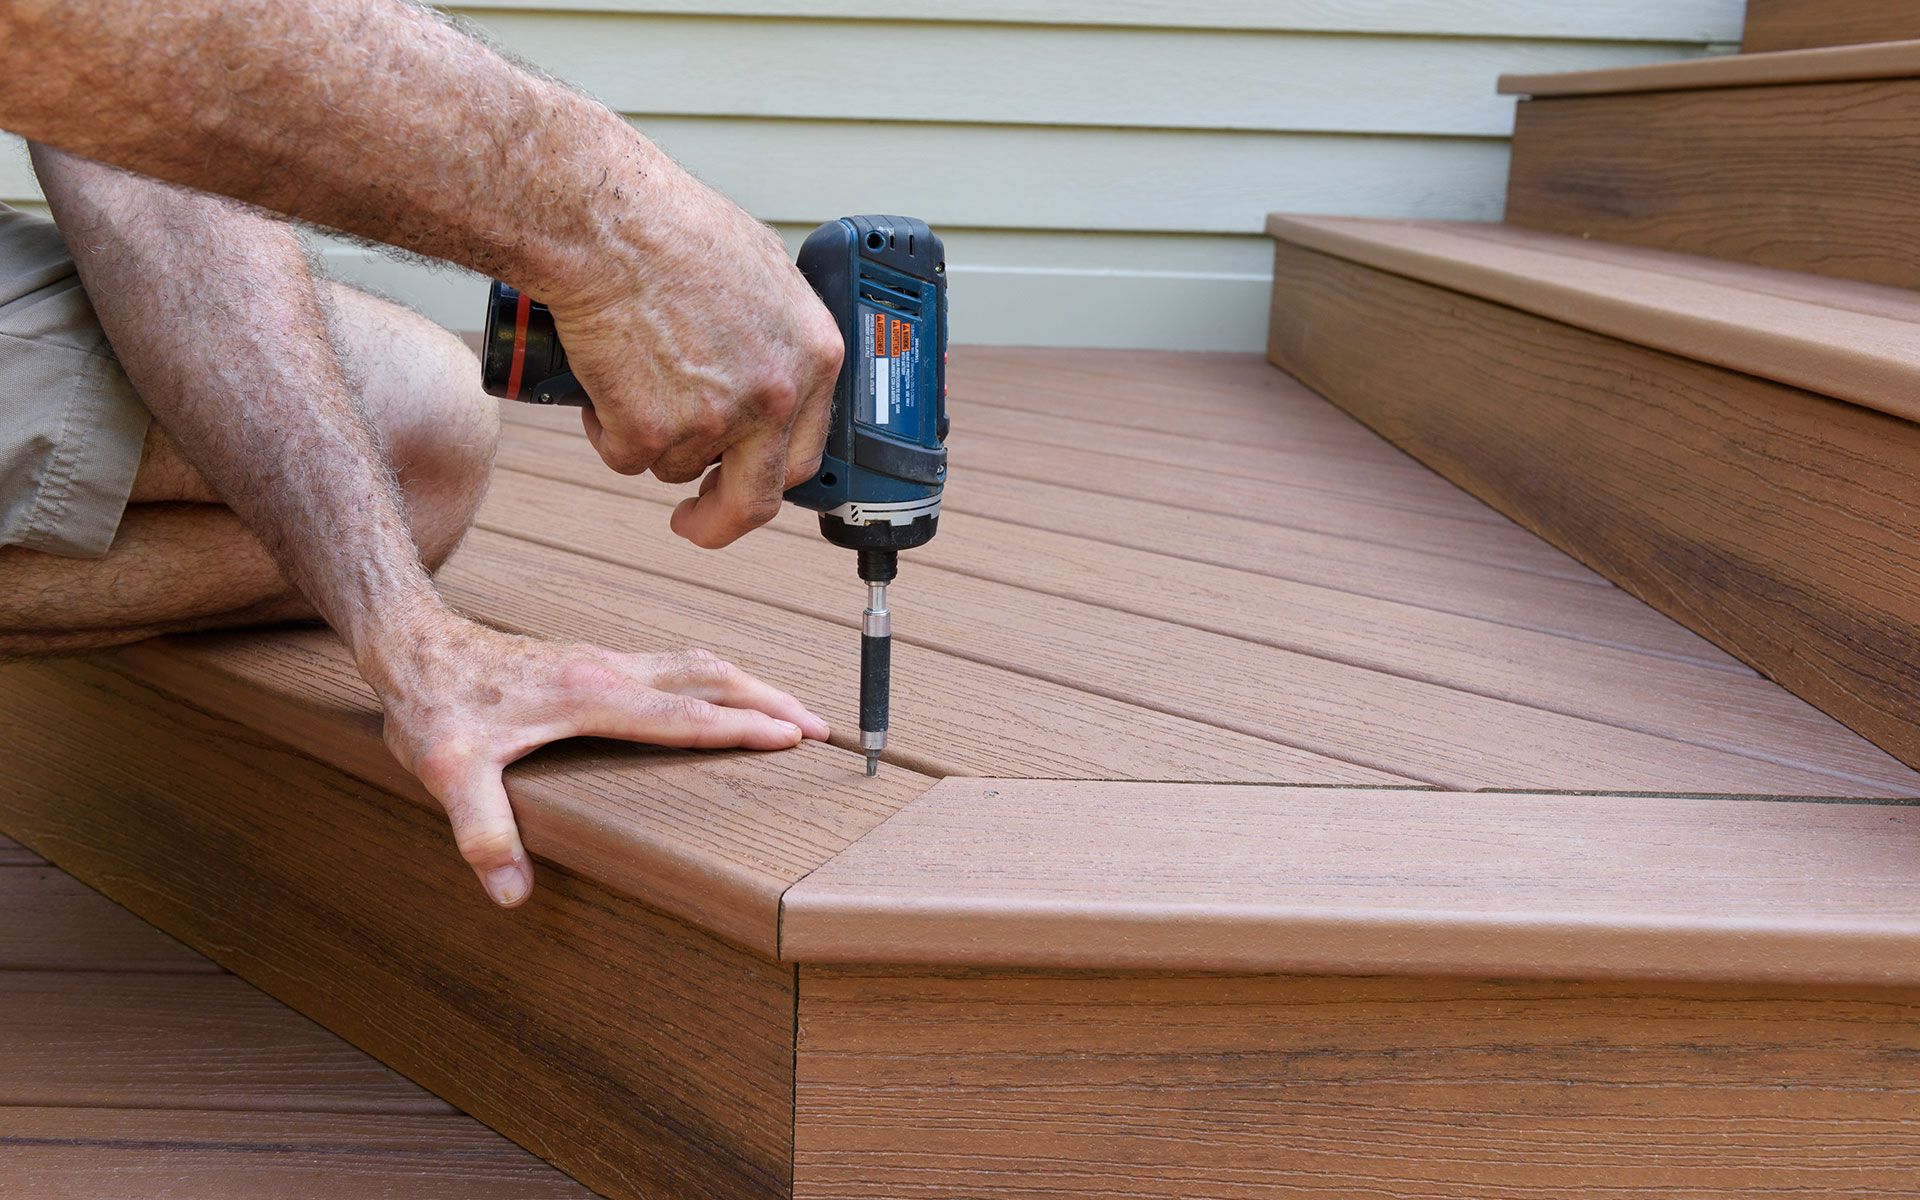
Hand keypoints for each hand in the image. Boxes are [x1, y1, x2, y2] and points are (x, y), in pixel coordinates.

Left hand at [366, 612, 829, 906]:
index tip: (793, 738)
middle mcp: (610, 670)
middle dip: (770, 701)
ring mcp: (607, 660)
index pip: (683, 715)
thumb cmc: (433, 705)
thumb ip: (481, 829)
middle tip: (820, 727)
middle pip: (711, 678)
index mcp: (590, 695)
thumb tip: (512, 891)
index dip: (740, 728)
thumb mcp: (446, 771)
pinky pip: (678, 666)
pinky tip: (723, 697)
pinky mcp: (598, 661)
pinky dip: (718, 681)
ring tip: (792, 712)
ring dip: (750, 685)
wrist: (413, 645)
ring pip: (699, 665)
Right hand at [546, 164, 842, 549]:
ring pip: (676, 466)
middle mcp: (775, 395)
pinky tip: (602, 374)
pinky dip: (606, 429)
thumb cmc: (672, 228)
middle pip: (757, 498)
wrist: (608, 222)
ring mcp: (718, 419)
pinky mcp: (654, 432)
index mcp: (813, 357)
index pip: (806, 450)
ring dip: (649, 438)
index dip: (770, 475)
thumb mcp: (761, 274)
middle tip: (693, 519)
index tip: (744, 485)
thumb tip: (768, 367)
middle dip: (721, 519)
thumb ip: (774, 337)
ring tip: (628, 367)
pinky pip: (626, 456)